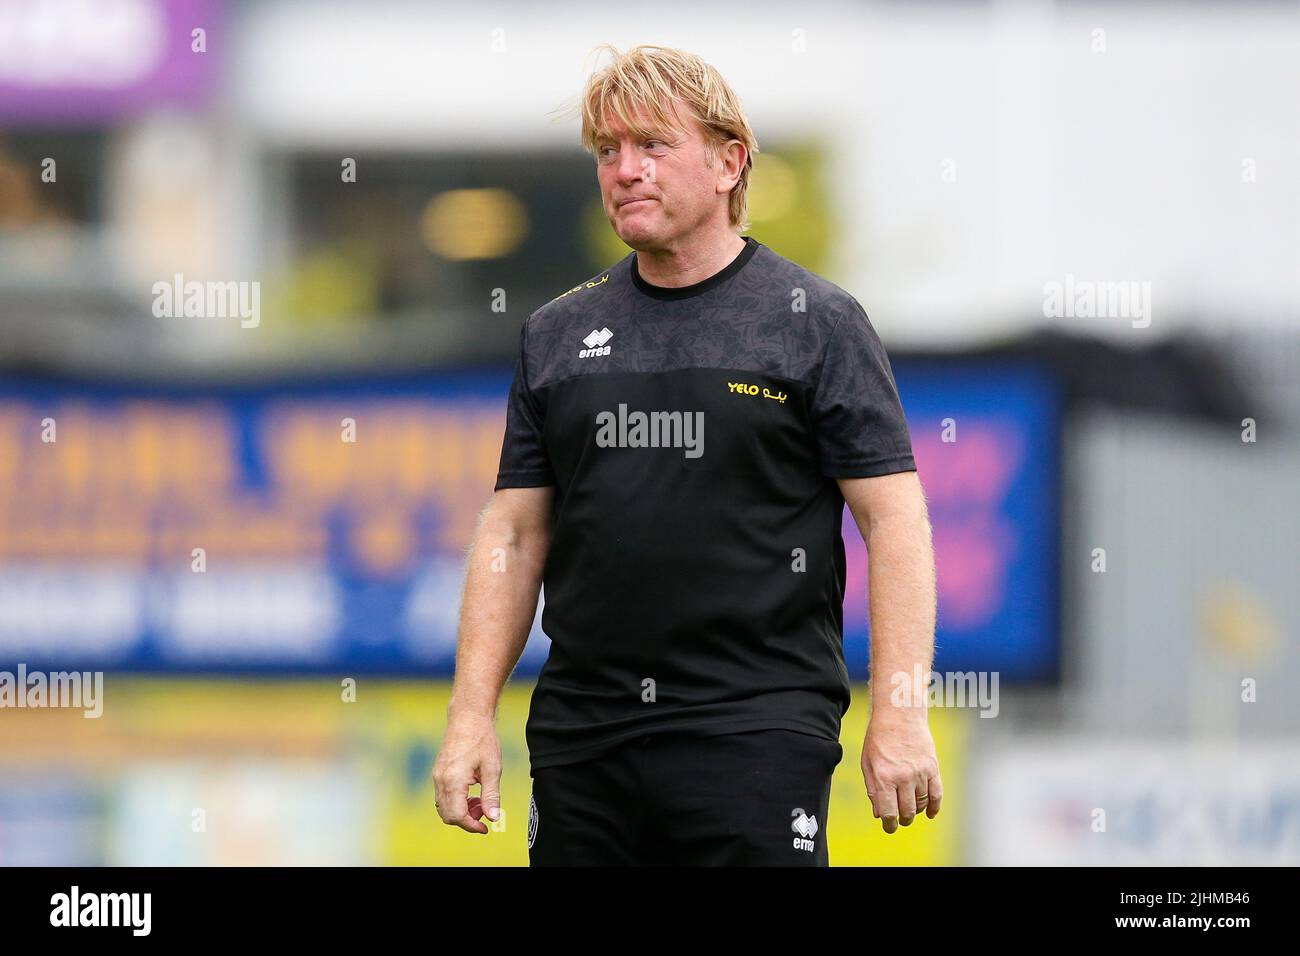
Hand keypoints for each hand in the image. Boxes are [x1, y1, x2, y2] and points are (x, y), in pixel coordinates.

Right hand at [432, 712, 502, 833]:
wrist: (468, 717)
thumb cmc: (482, 739)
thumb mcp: (492, 768)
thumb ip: (491, 795)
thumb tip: (493, 818)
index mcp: (453, 781)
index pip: (457, 816)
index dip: (472, 826)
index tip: (486, 828)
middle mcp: (440, 780)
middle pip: (448, 815)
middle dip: (466, 820)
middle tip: (485, 811)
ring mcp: (437, 776)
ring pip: (443, 807)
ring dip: (461, 811)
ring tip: (480, 800)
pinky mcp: (438, 773)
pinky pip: (443, 796)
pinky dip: (456, 801)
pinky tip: (472, 791)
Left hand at [861, 716, 941, 833]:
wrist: (899, 715)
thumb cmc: (879, 738)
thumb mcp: (867, 763)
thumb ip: (872, 790)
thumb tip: (879, 813)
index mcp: (884, 777)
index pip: (889, 812)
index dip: (889, 825)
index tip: (890, 827)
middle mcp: (903, 777)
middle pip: (907, 812)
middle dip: (903, 820)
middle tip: (900, 819)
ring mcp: (920, 773)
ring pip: (922, 804)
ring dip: (916, 811)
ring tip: (910, 809)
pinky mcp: (932, 768)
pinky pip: (937, 794)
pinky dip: (934, 807)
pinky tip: (930, 813)